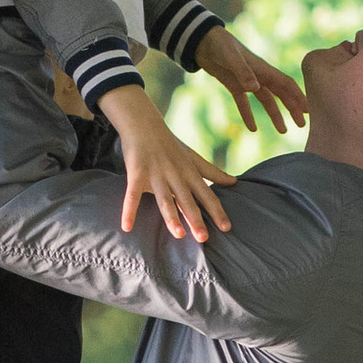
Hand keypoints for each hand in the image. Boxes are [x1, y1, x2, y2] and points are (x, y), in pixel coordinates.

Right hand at [98, 86, 231, 242]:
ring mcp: (156, 175)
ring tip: (178, 234)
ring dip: (171, 217)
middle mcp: (175, 176)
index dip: (217, 211)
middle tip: (204, 238)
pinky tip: (126, 227)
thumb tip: (235, 182)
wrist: (144, 124)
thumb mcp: (194, 158)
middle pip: (187, 200)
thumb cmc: (171, 144)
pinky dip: (129, 210)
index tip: (227, 228)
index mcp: (190, 173)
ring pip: (165, 199)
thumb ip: (213, 172)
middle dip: (196, 219)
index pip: (207, 195)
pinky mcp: (136, 174)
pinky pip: (132, 195)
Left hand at [196, 25, 307, 136]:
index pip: (286, 84)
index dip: (298, 97)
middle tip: (302, 126)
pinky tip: (252, 129)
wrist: (203, 41)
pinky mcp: (234, 86)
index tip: (308, 111)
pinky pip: (244, 103)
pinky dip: (248, 115)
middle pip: (281, 94)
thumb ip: (243, 72)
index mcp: (263, 69)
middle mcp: (259, 76)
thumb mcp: (232, 58)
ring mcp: (247, 81)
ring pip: (266, 100)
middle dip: (292, 109)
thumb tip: (255, 89)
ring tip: (283, 131)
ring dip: (275, 115)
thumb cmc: (220, 46)